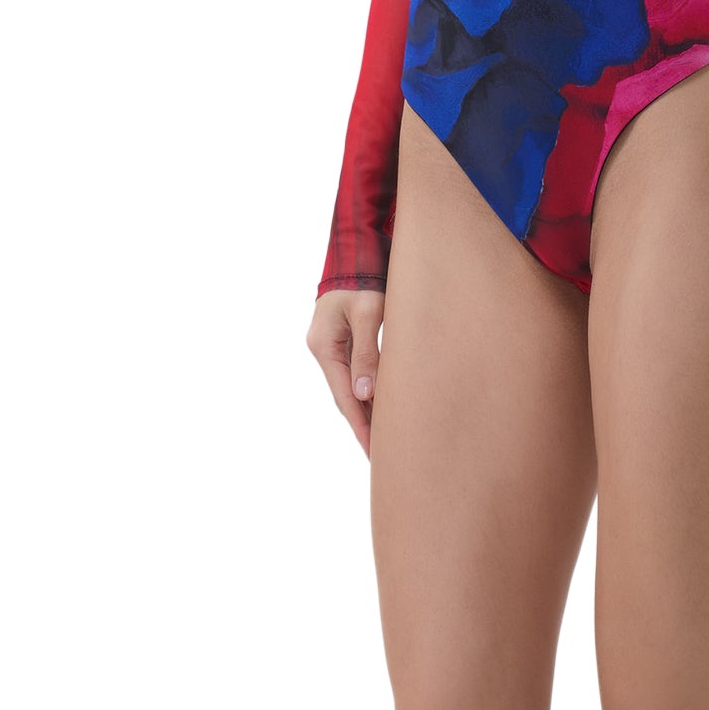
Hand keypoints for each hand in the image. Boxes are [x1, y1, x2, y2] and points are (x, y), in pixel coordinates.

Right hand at [308, 288, 384, 457]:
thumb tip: (364, 394)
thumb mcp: (368, 313)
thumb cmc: (364, 278)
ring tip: (384, 440)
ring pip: (350, 387)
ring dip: (365, 411)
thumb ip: (367, 352)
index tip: (374, 452)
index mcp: (325, 346)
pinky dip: (367, 392)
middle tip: (381, 457)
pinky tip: (381, 407)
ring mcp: (331, 346)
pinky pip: (354, 373)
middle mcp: (324, 350)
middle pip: (345, 397)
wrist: (355, 252)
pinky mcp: (342, 341)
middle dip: (363, 426)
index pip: (344, 396)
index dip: (360, 426)